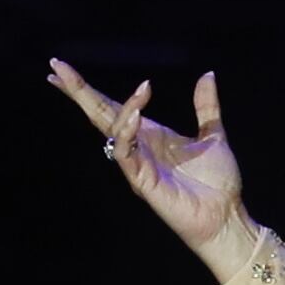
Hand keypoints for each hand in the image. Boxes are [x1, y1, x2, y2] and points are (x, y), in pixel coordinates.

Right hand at [47, 59, 258, 278]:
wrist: (227, 216)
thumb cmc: (218, 183)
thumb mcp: (213, 135)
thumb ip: (206, 106)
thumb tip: (207, 74)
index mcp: (150, 135)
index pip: (112, 107)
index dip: (86, 90)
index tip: (60, 69)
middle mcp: (138, 148)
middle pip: (100, 115)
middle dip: (79, 92)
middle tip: (57, 67)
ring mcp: (137, 165)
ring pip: (113, 132)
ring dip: (119, 109)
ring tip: (142, 90)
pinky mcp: (142, 182)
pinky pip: (125, 154)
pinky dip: (127, 133)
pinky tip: (135, 115)